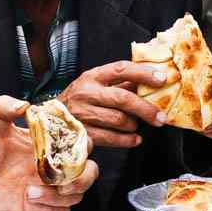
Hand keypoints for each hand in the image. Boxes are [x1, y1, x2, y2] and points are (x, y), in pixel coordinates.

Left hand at [0, 96, 98, 210]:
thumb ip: (3, 108)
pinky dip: (52, 209)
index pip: (80, 142)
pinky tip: (30, 200)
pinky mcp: (42, 206)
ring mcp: (49, 187)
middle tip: (63, 182)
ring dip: (60, 196)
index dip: (83, 144)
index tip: (69, 147)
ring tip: (32, 192)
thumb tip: (23, 104)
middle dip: (83, 178)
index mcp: (49, 144)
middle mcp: (54, 165)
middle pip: (88, 171)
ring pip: (77, 195)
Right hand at [58, 61, 174, 148]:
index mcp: (92, 77)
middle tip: (161, 117)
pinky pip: (111, 138)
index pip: (121, 69)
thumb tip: (151, 84)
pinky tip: (134, 139)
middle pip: (123, 98)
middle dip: (146, 109)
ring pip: (119, 120)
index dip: (143, 73)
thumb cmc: (79, 100)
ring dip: (134, 125)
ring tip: (137, 125)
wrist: (49, 120)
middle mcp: (86, 93)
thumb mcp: (95, 85)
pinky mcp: (82, 133)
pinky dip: (127, 140)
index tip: (162, 79)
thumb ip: (120, 84)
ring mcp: (82, 114)